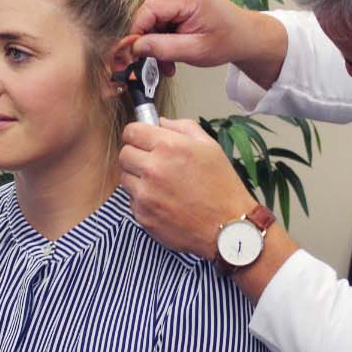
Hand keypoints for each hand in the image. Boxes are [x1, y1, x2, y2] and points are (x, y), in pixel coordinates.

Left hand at [118, 118, 259, 258]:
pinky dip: (143, 199)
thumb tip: (161, 123)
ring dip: (137, 178)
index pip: (131, 131)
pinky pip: (132, 200)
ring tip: (161, 184)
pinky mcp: (142, 215)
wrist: (227, 228)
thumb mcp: (210, 147)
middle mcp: (153, 169)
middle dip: (136, 155)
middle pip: (124, 154)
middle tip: (153, 162)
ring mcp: (145, 194)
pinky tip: (164, 201)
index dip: (137, 134)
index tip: (142, 140)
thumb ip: (182, 127)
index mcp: (169, 147)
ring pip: (125, 177)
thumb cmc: (222, 187)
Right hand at [127, 0, 287, 85]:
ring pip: (152, 16)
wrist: (244, 35)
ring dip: (156, 40)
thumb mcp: (194, 51)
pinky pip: (160, 14)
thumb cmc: (227, 41)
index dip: (137, 34)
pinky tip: (172, 46)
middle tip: (158, 64)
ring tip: (169, 60)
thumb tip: (135, 47)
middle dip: (150, 41)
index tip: (135, 55)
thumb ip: (163, 49)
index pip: (148, 11)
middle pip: (149, 13)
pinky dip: (162, 33)